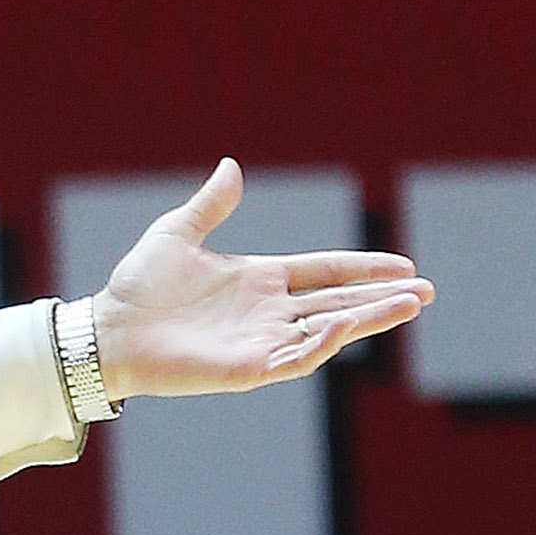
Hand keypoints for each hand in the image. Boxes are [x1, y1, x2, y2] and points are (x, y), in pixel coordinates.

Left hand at [91, 159, 434, 400]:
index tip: (404, 265)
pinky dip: (322, 344)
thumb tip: (231, 166)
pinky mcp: (248, 368)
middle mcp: (268, 310)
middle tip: (428, 292)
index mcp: (259, 278)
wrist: (108, 329)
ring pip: (329, 330)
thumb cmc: (137, 287)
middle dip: (382, 298)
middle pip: (338, 302)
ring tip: (410, 305)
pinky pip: (296, 357)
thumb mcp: (176, 235)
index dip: (363, 268)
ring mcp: (262, 340)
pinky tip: (343, 326)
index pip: (325, 272)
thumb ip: (210, 205)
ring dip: (368, 319)